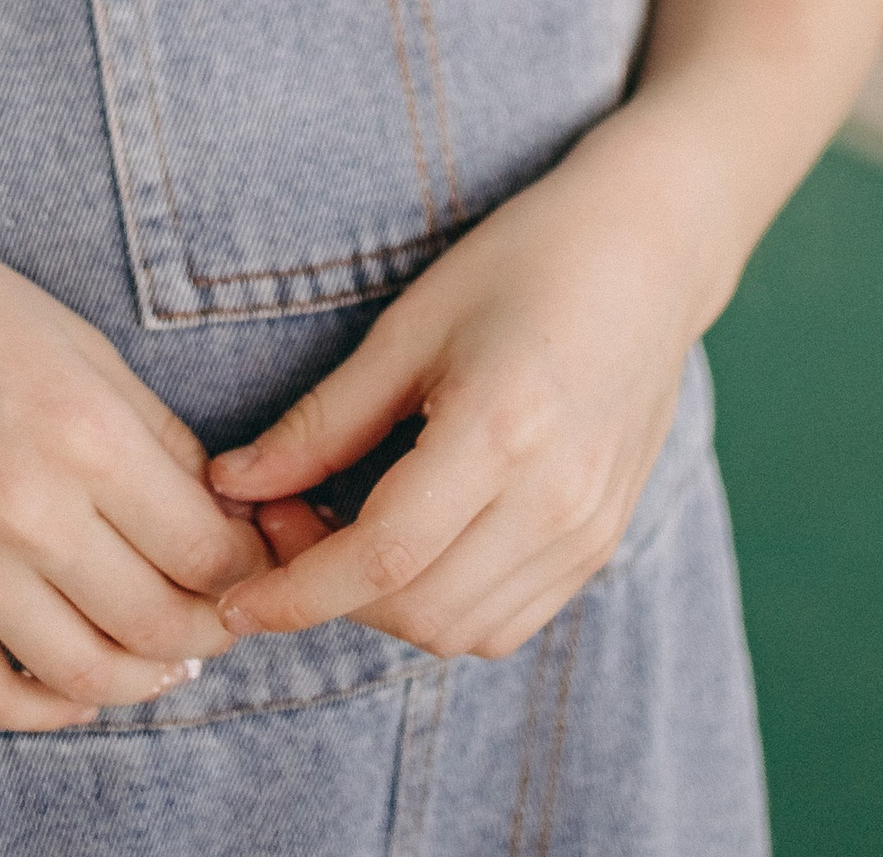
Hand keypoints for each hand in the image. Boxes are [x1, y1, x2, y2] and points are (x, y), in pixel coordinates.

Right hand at [0, 162, 263, 728]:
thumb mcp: (82, 345)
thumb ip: (157, 437)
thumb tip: (220, 516)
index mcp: (84, 433)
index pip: (207, 550)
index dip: (250, 566)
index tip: (256, 558)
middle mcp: (27, 509)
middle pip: (159, 623)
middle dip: (212, 629)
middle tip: (223, 611)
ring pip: (85, 674)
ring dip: (144, 677)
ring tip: (164, 654)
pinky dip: (47, 706)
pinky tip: (78, 680)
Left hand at [204, 121, 704, 662]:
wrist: (649, 251)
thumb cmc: (524, 262)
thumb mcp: (409, 325)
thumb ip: (323, 420)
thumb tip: (232, 485)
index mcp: (501, 431)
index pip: (381, 558)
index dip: (296, 592)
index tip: (234, 600)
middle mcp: (556, 500)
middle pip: (419, 610)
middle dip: (331, 593)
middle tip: (283, 520)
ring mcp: (589, 531)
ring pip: (463, 631)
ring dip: (385, 608)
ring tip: (340, 530)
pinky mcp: (603, 543)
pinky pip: (508, 619)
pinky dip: (444, 606)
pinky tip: (410, 545)